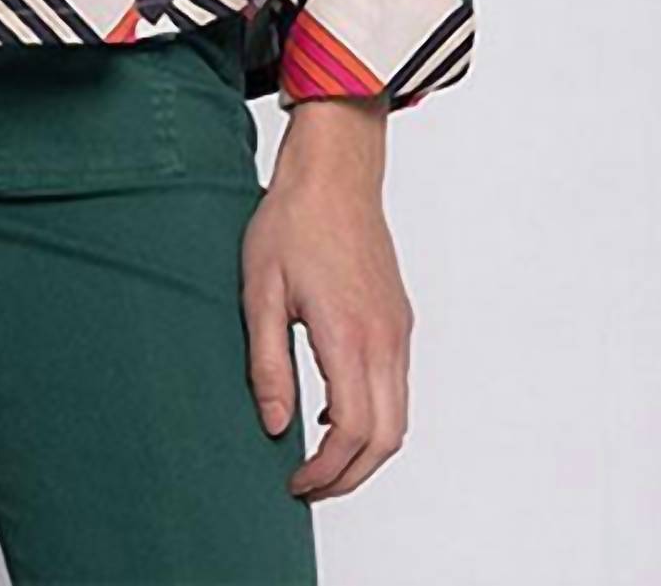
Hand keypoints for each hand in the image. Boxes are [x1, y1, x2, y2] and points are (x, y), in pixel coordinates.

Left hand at [241, 96, 412, 500]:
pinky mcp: (399, 320)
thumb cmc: (291, 223)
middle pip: (385, 439)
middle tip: (307, 486)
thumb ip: (267, 364)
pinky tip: (330, 411)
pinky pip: (397, 388)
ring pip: (398, 418)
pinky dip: (373, 417)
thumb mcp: (260, 291)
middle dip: (349, 476)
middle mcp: (385, 339)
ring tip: (317, 459)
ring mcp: (398, 330)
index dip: (325, 471)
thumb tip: (276, 426)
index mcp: (348, 335)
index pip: (350, 431)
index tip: (293, 482)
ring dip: (364, 451)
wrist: (334, 174)